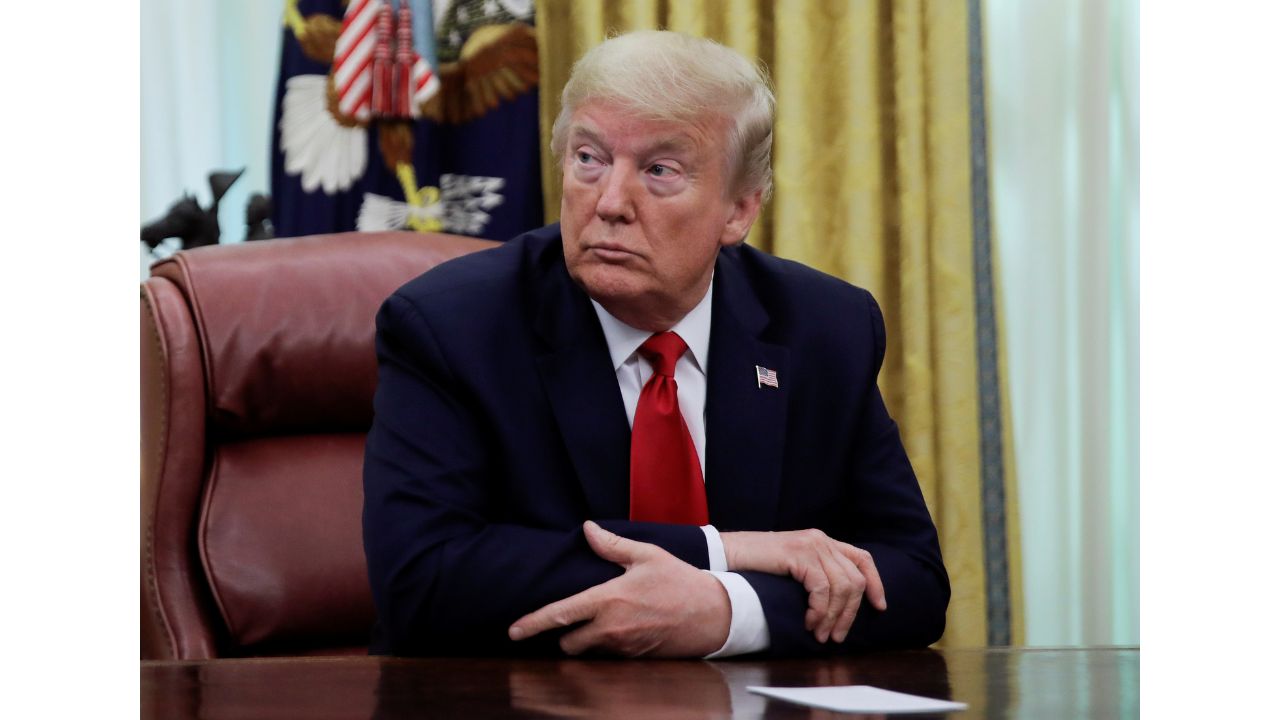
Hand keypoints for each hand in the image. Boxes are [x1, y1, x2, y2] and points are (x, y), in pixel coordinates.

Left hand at [508, 521, 730, 656]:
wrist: (713, 614)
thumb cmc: (680, 581)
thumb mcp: (647, 555)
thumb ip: (612, 545)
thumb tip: (587, 529)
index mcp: (608, 600)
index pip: (561, 615)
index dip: (533, 624)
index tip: (513, 631)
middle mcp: (611, 628)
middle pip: (568, 643)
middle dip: (567, 634)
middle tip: (578, 617)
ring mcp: (623, 647)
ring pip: (588, 651)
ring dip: (588, 640)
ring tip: (604, 621)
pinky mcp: (634, 658)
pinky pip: (609, 656)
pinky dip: (608, 645)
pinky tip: (625, 628)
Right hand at [720, 529, 886, 643]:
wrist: (726, 555)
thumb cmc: (755, 568)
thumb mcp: (793, 569)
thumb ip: (814, 575)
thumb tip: (836, 605)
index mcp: (823, 541)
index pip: (862, 559)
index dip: (875, 583)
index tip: (879, 607)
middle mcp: (822, 540)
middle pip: (855, 579)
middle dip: (850, 613)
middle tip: (837, 636)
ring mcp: (812, 545)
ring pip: (843, 586)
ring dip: (834, 616)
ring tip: (822, 634)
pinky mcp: (800, 554)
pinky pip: (823, 588)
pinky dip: (820, 610)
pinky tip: (810, 622)